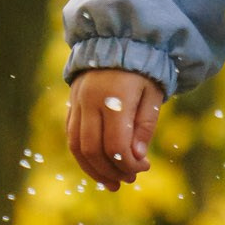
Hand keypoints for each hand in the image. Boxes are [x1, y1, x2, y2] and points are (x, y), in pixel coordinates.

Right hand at [66, 68, 165, 188]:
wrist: (117, 42)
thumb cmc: (142, 71)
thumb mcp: (153, 95)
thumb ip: (145, 126)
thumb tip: (136, 158)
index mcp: (115, 98)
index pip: (116, 145)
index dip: (129, 164)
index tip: (144, 167)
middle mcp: (90, 102)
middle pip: (93, 150)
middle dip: (111, 171)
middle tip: (128, 180)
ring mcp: (77, 103)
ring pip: (77, 147)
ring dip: (93, 169)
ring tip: (112, 182)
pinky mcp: (71, 105)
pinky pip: (72, 137)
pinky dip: (83, 156)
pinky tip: (99, 166)